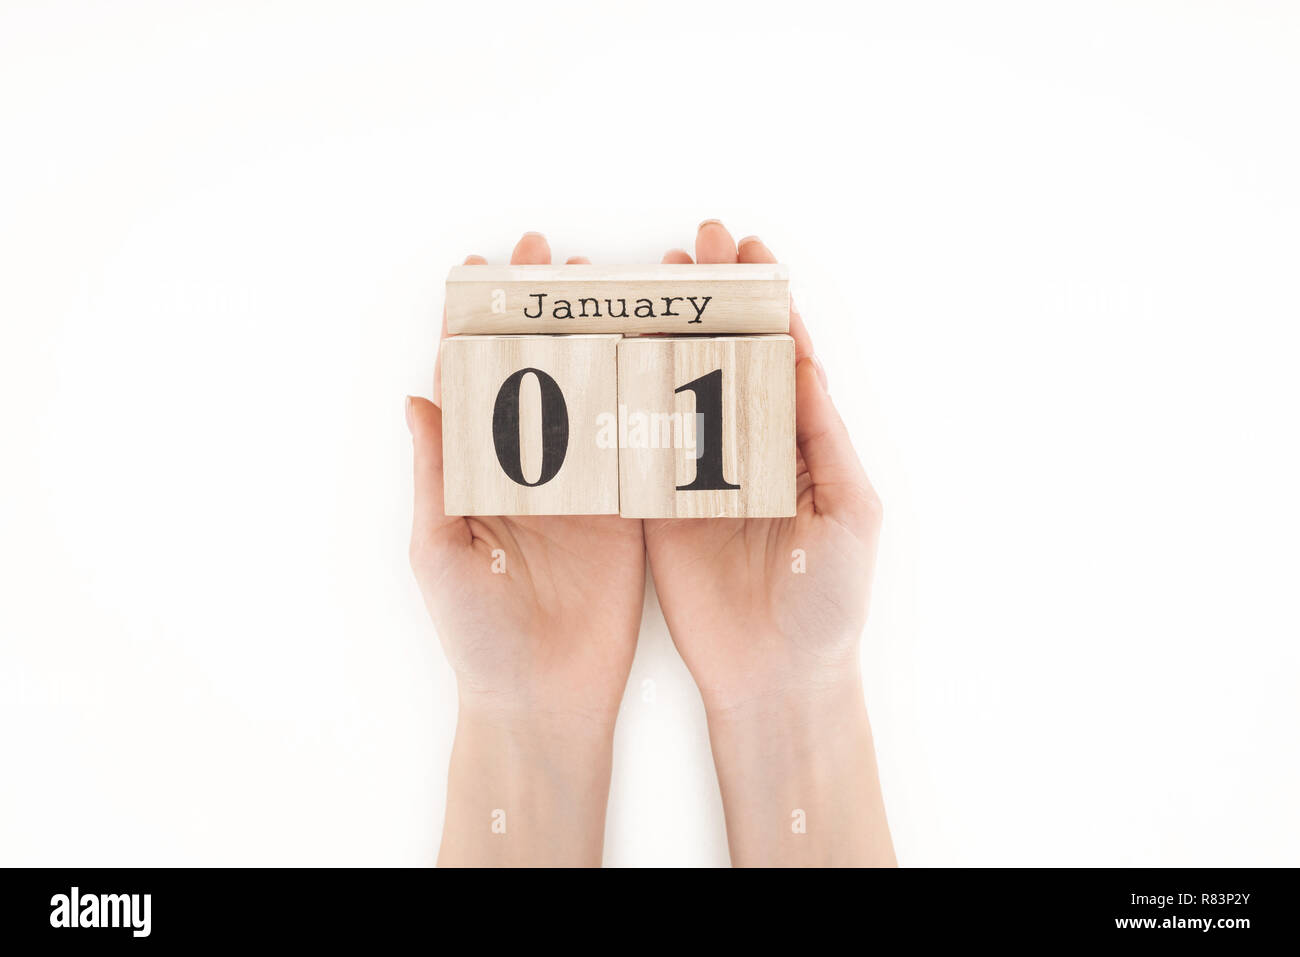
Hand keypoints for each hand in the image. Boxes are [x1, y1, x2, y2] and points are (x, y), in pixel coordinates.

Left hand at [408, 232, 644, 865]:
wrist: (543, 699)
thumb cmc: (477, 634)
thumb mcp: (441, 550)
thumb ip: (436, 473)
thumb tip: (417, 395)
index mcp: (475, 469)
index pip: (471, 378)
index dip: (475, 320)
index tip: (485, 266)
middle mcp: (528, 466)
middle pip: (537, 367)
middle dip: (545, 308)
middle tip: (560, 255)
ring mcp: (580, 483)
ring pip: (592, 391)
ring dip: (601, 334)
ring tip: (615, 284)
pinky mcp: (626, 507)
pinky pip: (638, 440)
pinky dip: (647, 393)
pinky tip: (660, 347)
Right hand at [645, 221, 893, 865]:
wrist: (776, 678)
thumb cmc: (829, 602)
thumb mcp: (850, 514)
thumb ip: (824, 437)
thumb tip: (804, 356)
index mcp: (799, 443)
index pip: (781, 353)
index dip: (766, 298)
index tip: (747, 246)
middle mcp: (745, 448)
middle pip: (723, 354)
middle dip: (711, 298)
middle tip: (695, 243)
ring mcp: (696, 473)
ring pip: (673, 386)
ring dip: (661, 331)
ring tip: (645, 280)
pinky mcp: (654, 506)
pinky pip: (633, 442)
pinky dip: (619, 396)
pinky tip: (605, 351)